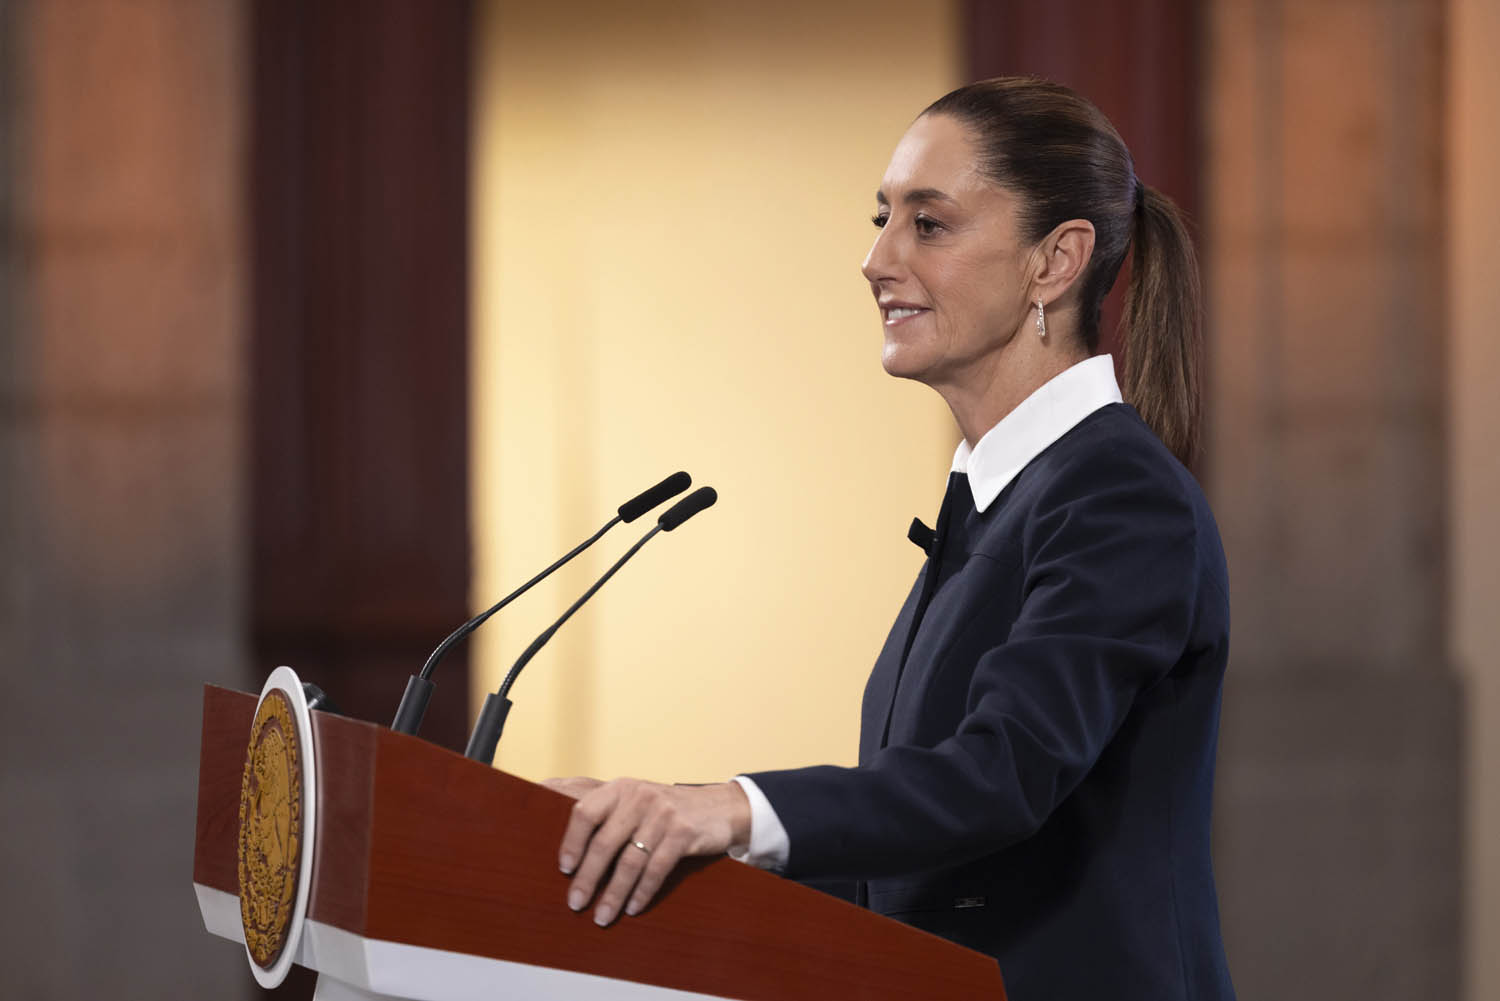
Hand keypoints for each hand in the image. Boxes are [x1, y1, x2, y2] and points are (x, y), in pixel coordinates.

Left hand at [541, 777, 751, 925]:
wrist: (719, 807)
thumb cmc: (665, 809)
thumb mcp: (635, 799)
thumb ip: (605, 812)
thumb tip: (561, 833)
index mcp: (621, 788)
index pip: (586, 812)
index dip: (572, 842)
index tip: (564, 869)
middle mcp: (640, 797)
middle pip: (605, 842)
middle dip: (588, 878)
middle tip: (576, 903)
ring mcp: (663, 814)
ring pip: (630, 861)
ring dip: (614, 894)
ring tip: (602, 916)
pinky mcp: (684, 832)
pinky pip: (656, 869)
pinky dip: (642, 892)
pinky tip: (632, 908)